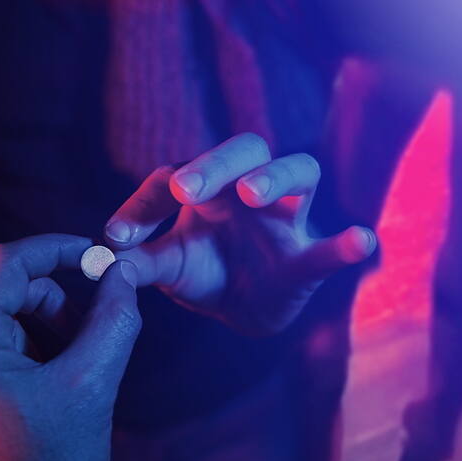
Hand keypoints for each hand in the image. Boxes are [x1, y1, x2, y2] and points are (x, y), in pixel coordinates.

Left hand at [0, 234, 140, 460]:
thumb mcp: (92, 386)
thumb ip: (112, 320)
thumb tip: (124, 275)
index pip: (3, 263)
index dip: (54, 249)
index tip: (98, 258)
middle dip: (48, 285)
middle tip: (92, 306)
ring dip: (38, 315)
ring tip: (81, 345)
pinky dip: (24, 343)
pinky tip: (58, 372)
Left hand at [105, 133, 375, 334]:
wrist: (243, 310)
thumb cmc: (204, 271)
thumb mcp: (166, 267)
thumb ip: (136, 262)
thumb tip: (102, 260)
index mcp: (209, 187)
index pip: (176, 174)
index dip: (146, 202)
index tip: (118, 235)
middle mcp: (250, 190)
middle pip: (246, 149)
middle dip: (216, 163)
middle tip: (186, 188)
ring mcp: (286, 219)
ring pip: (300, 172)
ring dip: (276, 178)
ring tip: (252, 193)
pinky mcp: (306, 256)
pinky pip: (328, 246)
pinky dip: (344, 244)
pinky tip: (359, 239)